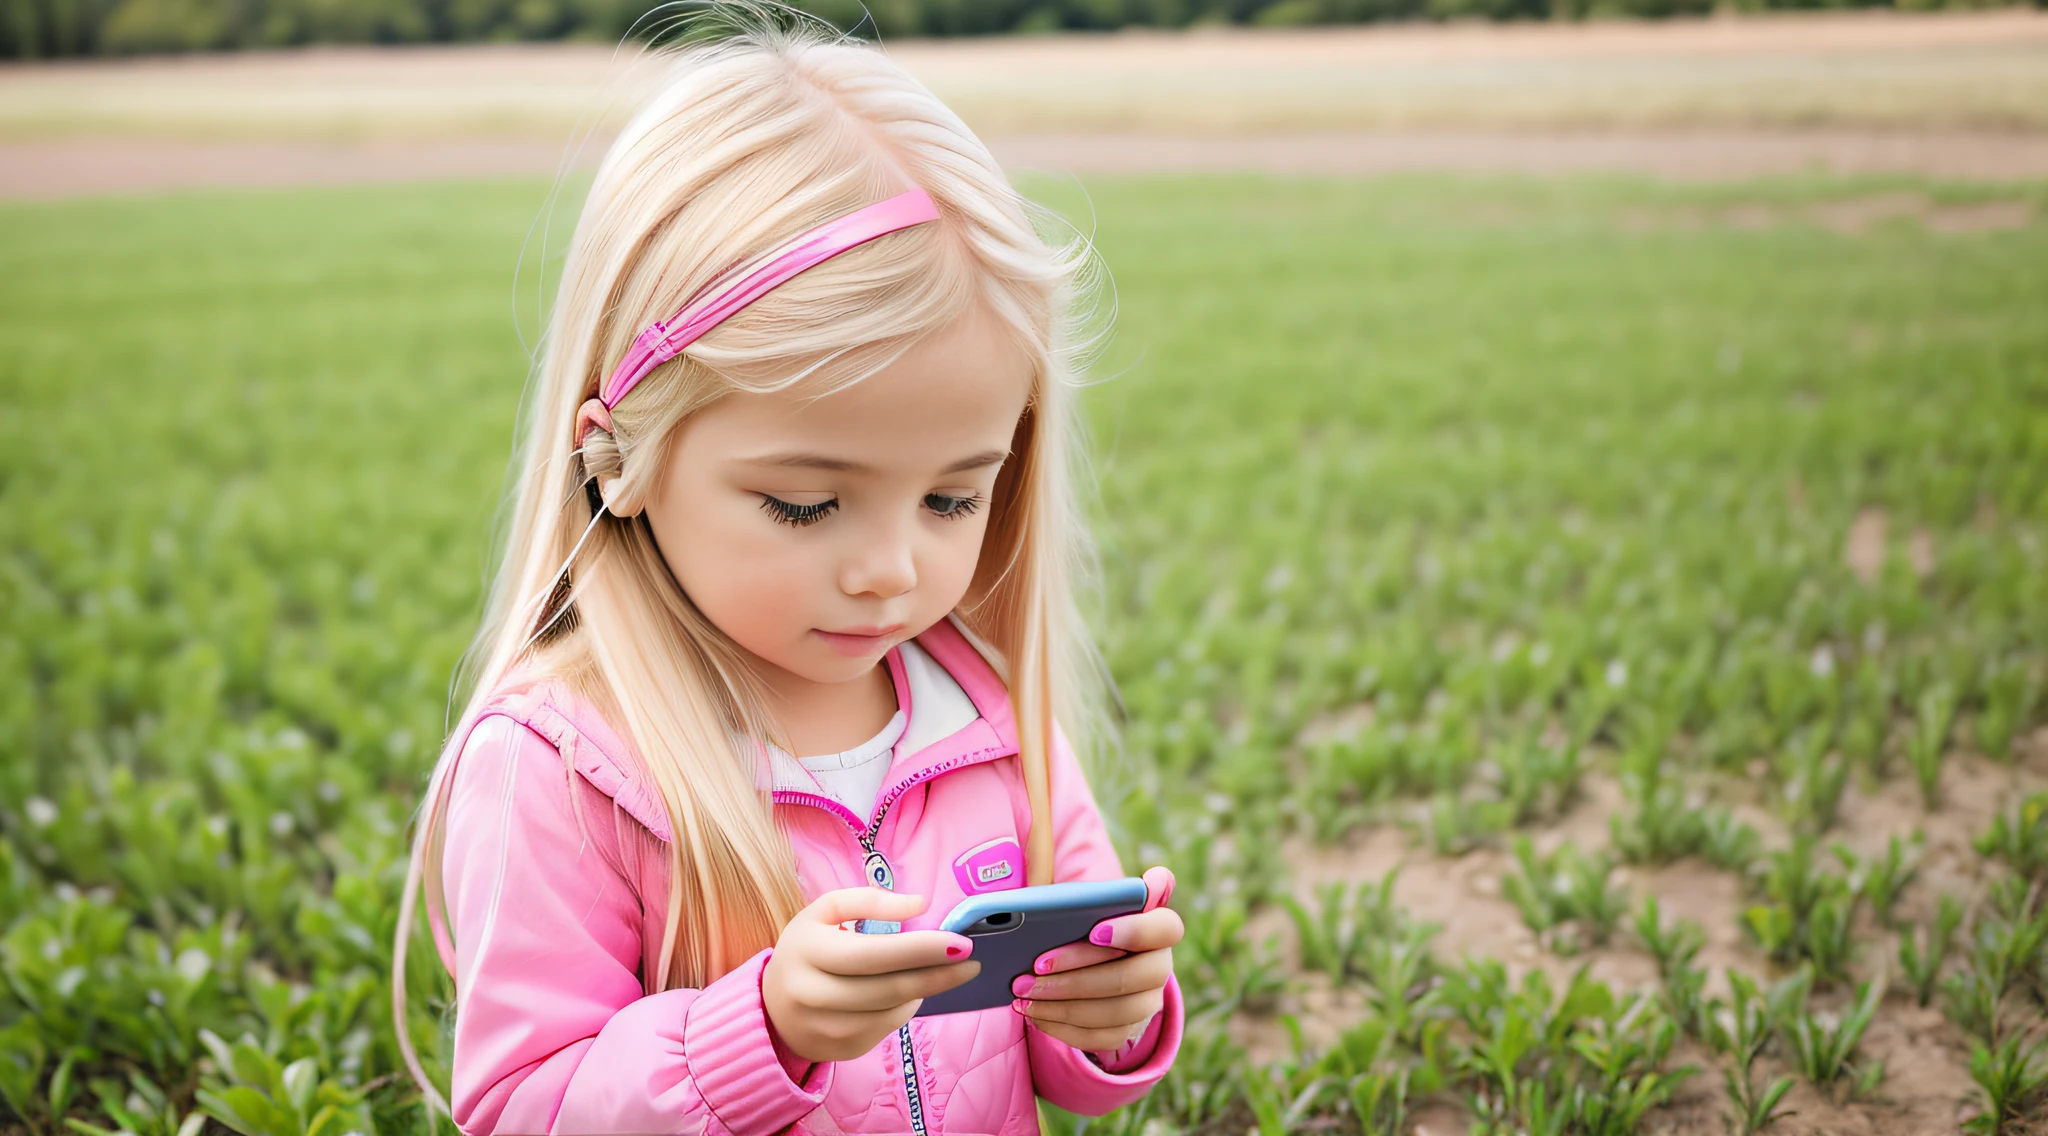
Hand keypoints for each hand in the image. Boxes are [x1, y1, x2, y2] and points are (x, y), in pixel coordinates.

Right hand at [763, 888, 980, 1062]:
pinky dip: (905, 1008)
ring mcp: (825, 1028)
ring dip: (923, 990)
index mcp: (808, 951)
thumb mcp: (825, 911)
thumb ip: (869, 901)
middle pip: (888, 988)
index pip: (872, 953)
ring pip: (891, 1011)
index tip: (960, 943)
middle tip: (971, 963)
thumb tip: (919, 903)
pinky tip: (910, 991)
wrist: (772, 1007)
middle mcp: (812, 994)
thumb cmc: (807, 949)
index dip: (920, 949)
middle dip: (937, 975)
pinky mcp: (839, 1050)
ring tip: (938, 972)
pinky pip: (886, 1029)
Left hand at [1011, 866, 1180, 1051]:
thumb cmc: (1083, 923)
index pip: (1166, 928)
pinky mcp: (1130, 1030)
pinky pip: (1101, 1038)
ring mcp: (1149, 1001)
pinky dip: (1063, 1028)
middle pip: (1131, 976)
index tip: (1094, 929)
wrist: (1090, 962)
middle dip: (1078, 974)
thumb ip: (1088, 897)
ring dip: (1063, 1004)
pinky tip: (1033, 1014)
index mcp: (1159, 926)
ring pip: (1115, 1012)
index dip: (1134, 930)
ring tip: (1022, 993)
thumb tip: (1090, 890)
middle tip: (1034, 968)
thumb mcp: (1084, 904)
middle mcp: (1161, 965)